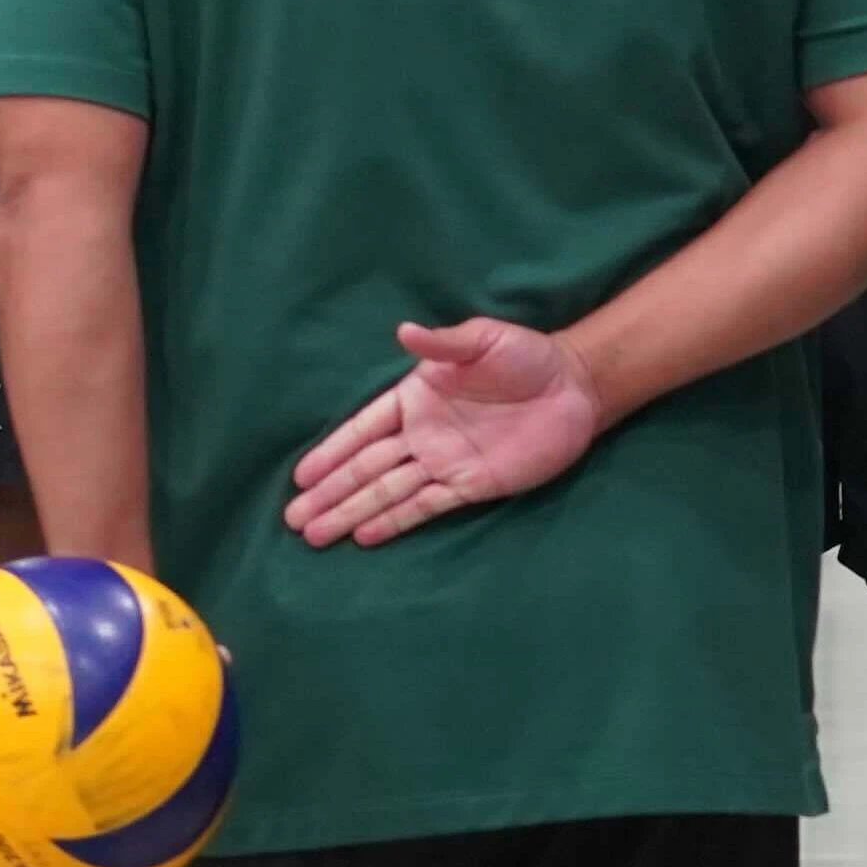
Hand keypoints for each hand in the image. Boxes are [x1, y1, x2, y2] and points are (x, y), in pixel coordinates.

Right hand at [283, 315, 604, 545]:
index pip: (363, 430)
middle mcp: (422, 435)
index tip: (301, 476)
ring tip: (316, 533)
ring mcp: (444, 463)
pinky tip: (366, 535)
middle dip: (330, 491)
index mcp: (416, 398)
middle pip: (366, 468)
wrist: (574, 387)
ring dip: (352, 511)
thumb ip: (443, 343)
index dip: (331, 451)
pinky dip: (395, 521)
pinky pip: (426, 506)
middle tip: (292, 518)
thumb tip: (404, 331)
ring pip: (387, 492)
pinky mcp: (471, 486)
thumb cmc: (525, 357)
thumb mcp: (483, 340)